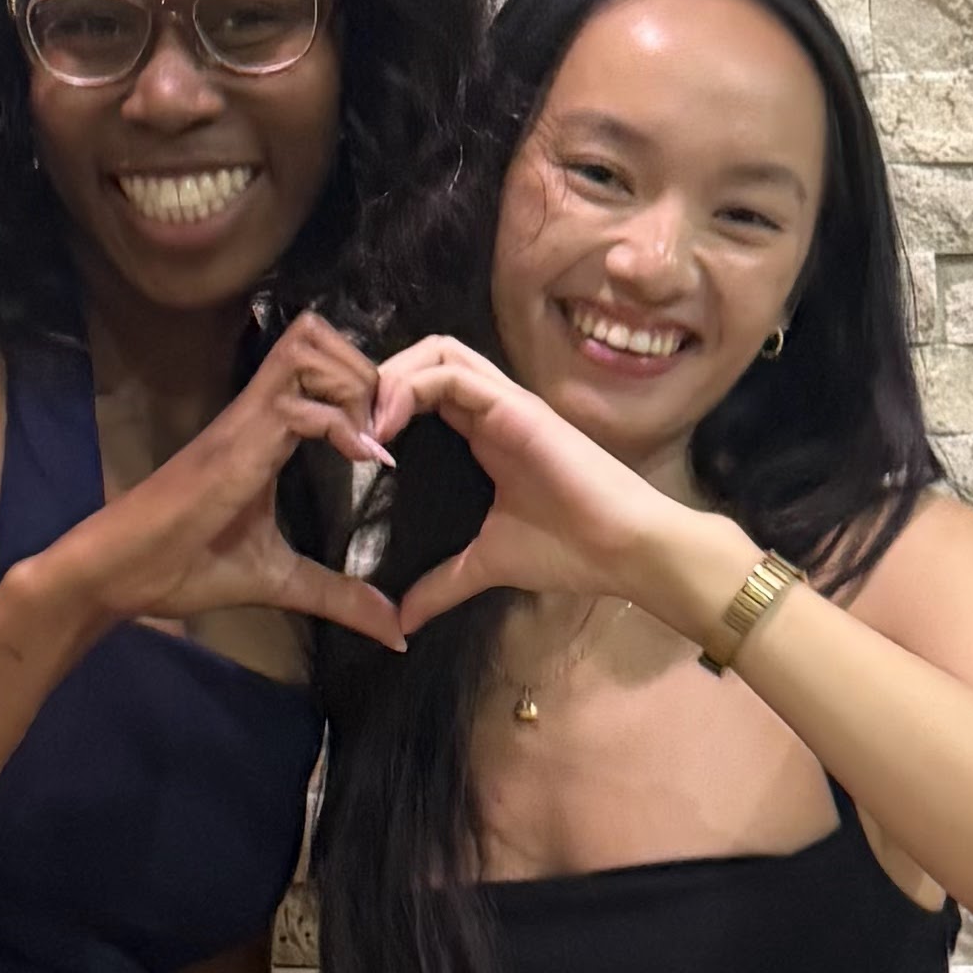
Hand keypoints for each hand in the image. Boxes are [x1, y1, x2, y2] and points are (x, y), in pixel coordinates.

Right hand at [62, 313, 404, 653]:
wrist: (121, 574)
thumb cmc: (186, 567)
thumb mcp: (280, 581)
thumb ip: (338, 596)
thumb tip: (395, 630)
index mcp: (268, 431)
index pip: (320, 363)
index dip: (365, 387)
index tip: (389, 448)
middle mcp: (257, 412)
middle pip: (317, 335)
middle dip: (367, 370)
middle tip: (388, 431)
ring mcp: (245, 422)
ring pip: (309, 350)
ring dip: (354, 386)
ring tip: (373, 443)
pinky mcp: (236, 445)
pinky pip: (299, 406)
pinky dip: (342, 425)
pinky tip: (364, 462)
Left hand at [366, 333, 733, 638]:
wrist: (624, 553)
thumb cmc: (570, 551)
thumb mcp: (486, 564)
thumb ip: (442, 584)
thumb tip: (402, 620)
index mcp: (484, 435)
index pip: (424, 390)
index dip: (381, 405)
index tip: (351, 448)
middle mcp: (492, 409)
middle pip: (426, 356)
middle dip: (378, 379)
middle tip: (348, 426)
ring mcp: (505, 403)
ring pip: (437, 352)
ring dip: (389, 378)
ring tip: (363, 425)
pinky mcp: (517, 407)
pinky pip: (454, 375)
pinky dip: (410, 389)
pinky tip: (386, 429)